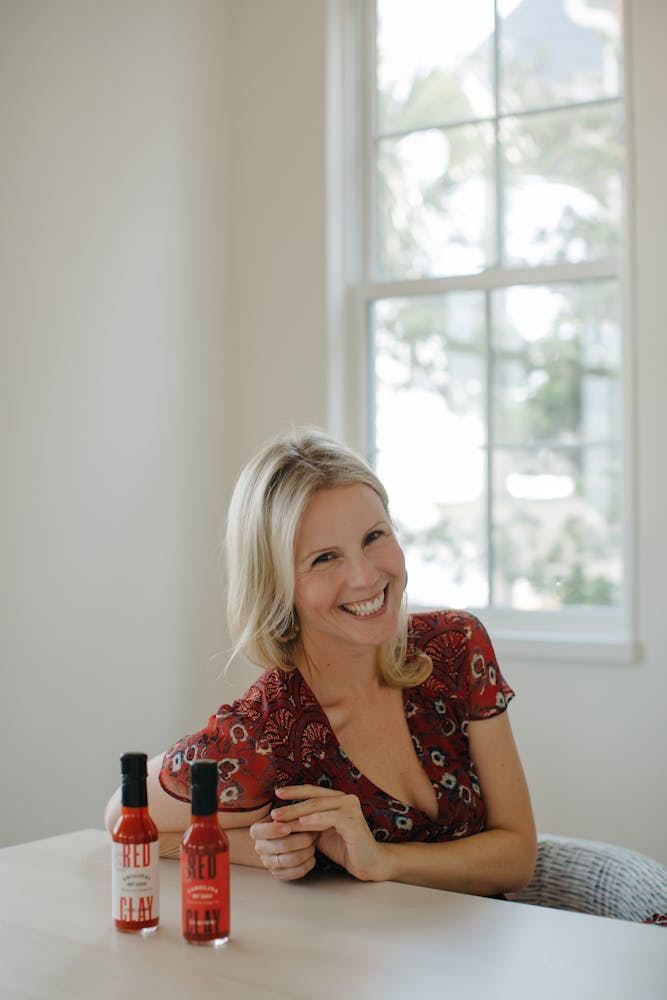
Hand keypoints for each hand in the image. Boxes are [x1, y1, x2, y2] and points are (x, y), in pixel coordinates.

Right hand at [248, 815, 317, 880]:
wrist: (287, 837)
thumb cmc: (287, 821)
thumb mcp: (284, 814)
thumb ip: (288, 814)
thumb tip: (298, 815)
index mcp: (257, 831)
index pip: (261, 832)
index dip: (275, 830)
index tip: (288, 827)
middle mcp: (260, 848)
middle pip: (282, 846)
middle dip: (302, 840)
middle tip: (312, 834)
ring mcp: (268, 862)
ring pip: (291, 860)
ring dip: (307, 852)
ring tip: (313, 845)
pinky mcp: (279, 873)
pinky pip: (295, 872)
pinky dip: (307, 864)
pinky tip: (312, 857)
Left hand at [270, 785, 391, 882]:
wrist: (368, 863)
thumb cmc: (344, 847)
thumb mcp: (321, 833)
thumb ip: (307, 823)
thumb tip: (283, 818)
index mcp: (338, 799)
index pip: (313, 791)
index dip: (295, 791)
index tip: (277, 793)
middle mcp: (346, 799)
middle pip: (314, 798)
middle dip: (291, 804)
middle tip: (274, 811)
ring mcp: (351, 809)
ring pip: (319, 806)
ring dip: (297, 812)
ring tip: (281, 818)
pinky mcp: (354, 822)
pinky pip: (331, 818)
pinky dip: (315, 819)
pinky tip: (301, 823)